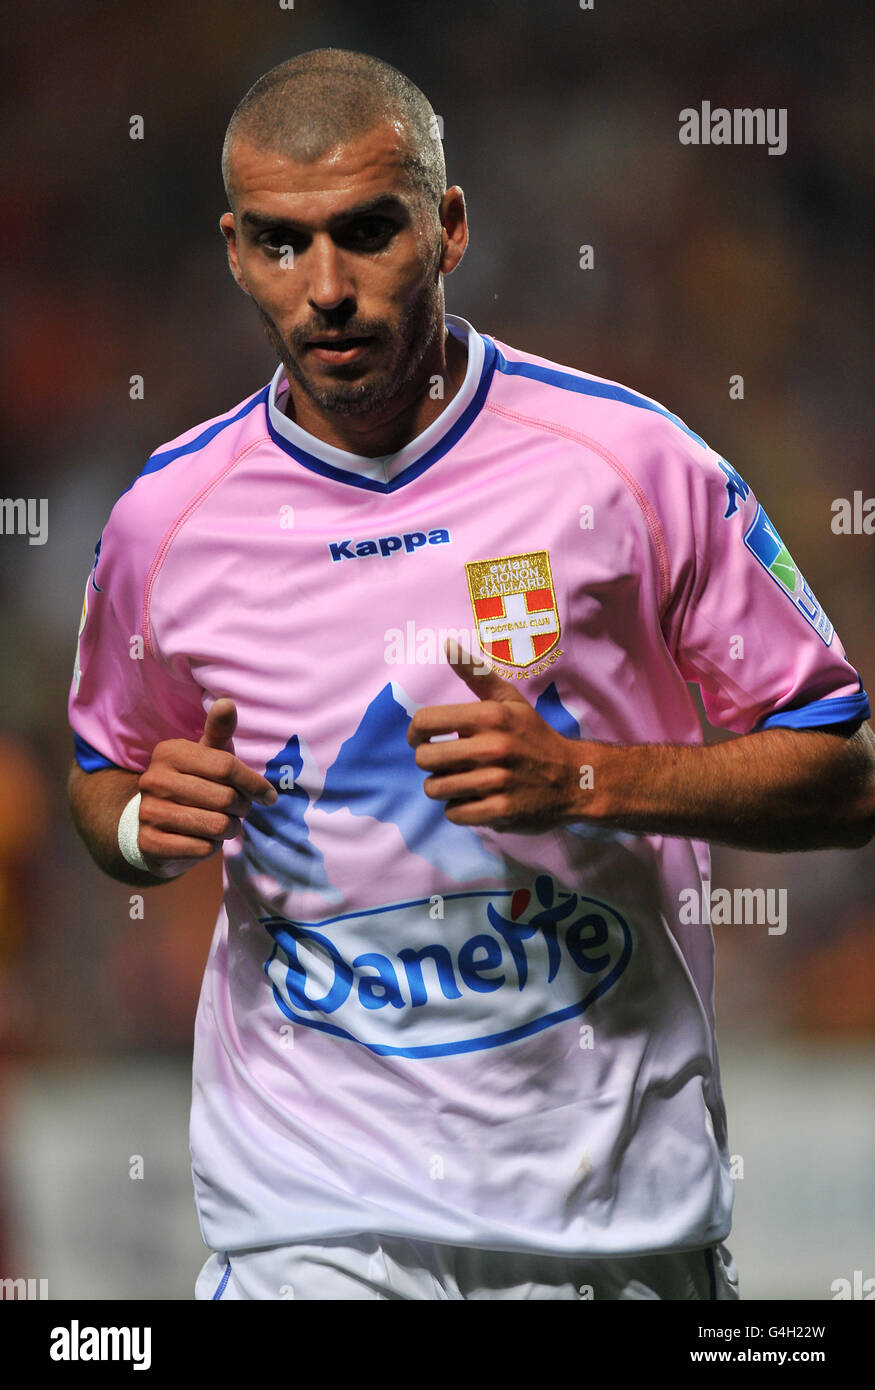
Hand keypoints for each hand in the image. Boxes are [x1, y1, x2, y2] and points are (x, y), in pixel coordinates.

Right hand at [136, 699, 276, 870]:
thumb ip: (219, 731)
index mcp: (169, 752)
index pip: (227, 766)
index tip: (269, 796)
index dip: (255, 783)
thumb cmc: (193, 783)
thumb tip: (227, 703)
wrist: (155, 825)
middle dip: (241, 808)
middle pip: (225, 798)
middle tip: (238, 810)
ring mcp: (148, 812)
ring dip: (229, 829)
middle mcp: (153, 779)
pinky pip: (202, 849)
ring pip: (216, 825)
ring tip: (223, 824)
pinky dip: (211, 847)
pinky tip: (203, 839)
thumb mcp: (207, 756)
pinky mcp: (150, 843)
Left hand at [407, 645, 588, 831]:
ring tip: (461, 780)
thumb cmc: (534, 736)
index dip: (415, 733)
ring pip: (434, 788)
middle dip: (429, 761)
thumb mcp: (510, 701)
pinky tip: (475, 799)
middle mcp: (492, 747)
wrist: (574, 778)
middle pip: (424, 758)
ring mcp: (497, 782)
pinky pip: (453, 813)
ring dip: (442, 786)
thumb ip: (476, 674)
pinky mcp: (501, 811)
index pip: (424, 722)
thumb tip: (447, 645)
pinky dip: (458, 809)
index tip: (422, 739)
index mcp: (490, 716)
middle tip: (446, 762)